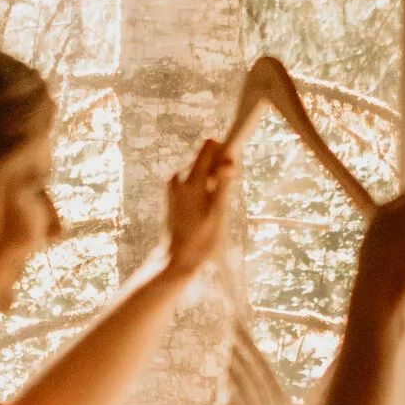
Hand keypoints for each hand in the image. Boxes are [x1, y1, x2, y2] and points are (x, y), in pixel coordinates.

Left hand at [161, 139, 234, 284]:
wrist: (177, 259)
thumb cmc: (202, 239)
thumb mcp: (218, 213)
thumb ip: (223, 184)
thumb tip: (228, 159)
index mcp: (191, 180)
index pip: (209, 145)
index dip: (225, 150)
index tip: (233, 167)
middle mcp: (178, 177)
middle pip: (205, 155)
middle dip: (219, 167)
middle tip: (223, 195)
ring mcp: (172, 184)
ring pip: (200, 167)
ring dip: (212, 178)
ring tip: (213, 205)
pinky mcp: (171, 191)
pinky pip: (192, 177)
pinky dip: (203, 185)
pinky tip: (204, 206)